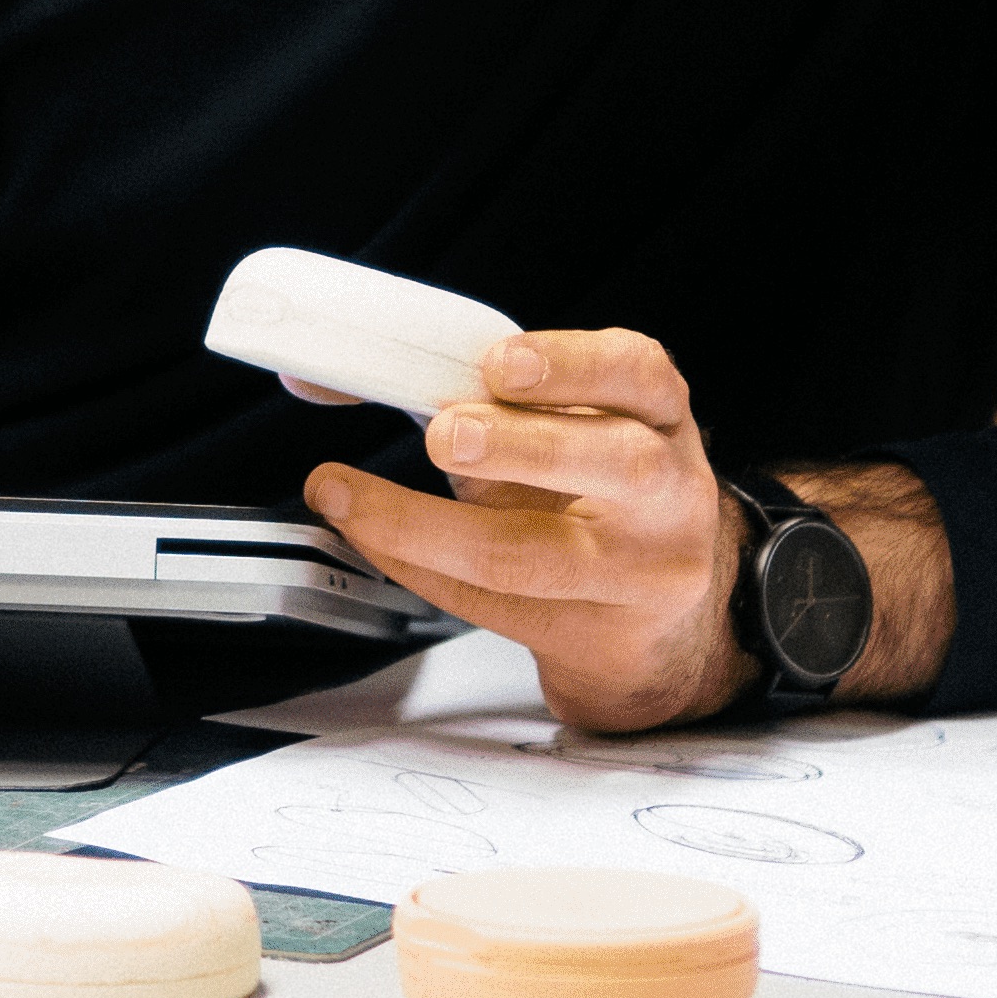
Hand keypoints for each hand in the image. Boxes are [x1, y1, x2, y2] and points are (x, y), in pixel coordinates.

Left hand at [296, 325, 751, 735]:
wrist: (649, 619)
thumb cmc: (592, 495)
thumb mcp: (562, 426)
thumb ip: (474, 394)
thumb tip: (329, 375)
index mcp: (657, 413)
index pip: (637, 373)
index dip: (570, 365)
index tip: (499, 363)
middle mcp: (667, 490)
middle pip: (616, 464)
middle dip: (519, 445)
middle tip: (444, 435)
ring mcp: (641, 570)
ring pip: (540, 554)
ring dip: (433, 526)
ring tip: (362, 501)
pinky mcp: (594, 634)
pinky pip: (491, 604)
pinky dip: (415, 567)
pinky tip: (369, 538)